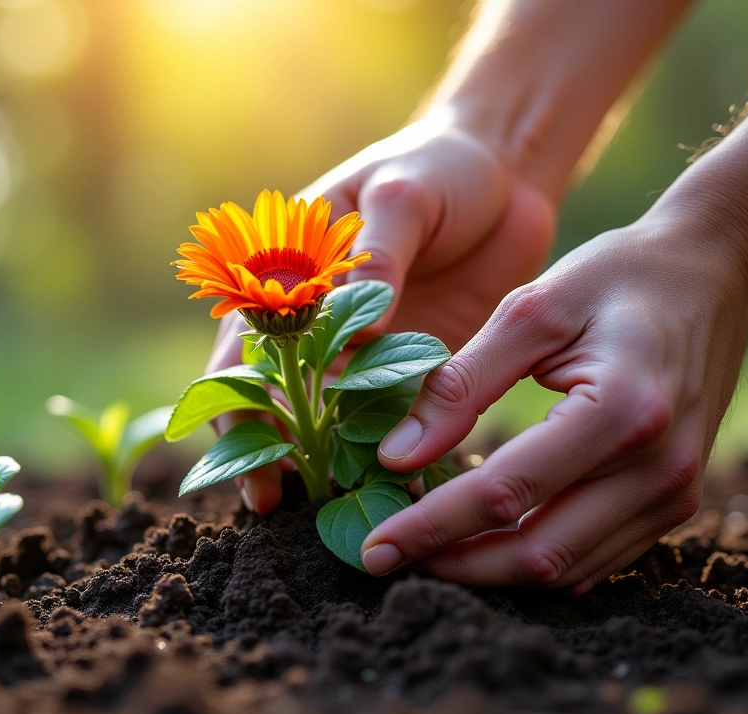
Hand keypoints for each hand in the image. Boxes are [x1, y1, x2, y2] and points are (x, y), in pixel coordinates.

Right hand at [209, 114, 556, 512]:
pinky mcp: (419, 368)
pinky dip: (402, 455)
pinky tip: (415, 488)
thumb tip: (356, 326)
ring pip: (340, 424)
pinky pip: (401, 420)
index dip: (240, 414)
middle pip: (282, 405)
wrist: (508, 171)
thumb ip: (376, 255)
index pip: (239, 355)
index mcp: (288, 275)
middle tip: (303, 508)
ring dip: (344, 466)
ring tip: (362, 511)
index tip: (260, 465)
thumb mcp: (403, 194)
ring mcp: (368, 351)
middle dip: (285, 460)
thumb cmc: (440, 168)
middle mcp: (318, 324)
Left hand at [359, 211, 747, 593]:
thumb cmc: (618, 276)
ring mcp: (675, 493)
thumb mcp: (532, 308)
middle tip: (387, 557)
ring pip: (565, 571)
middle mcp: (659, 468)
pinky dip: (533, 560)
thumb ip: (461, 383)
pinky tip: (484, 538)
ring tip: (426, 547)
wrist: (716, 273)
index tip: (373, 547)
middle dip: (453, 565)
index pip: (505, 494)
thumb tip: (395, 457)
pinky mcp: (676, 503)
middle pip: (537, 554)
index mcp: (622, 411)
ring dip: (489, 571)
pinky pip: (595, 560)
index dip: (430, 527)